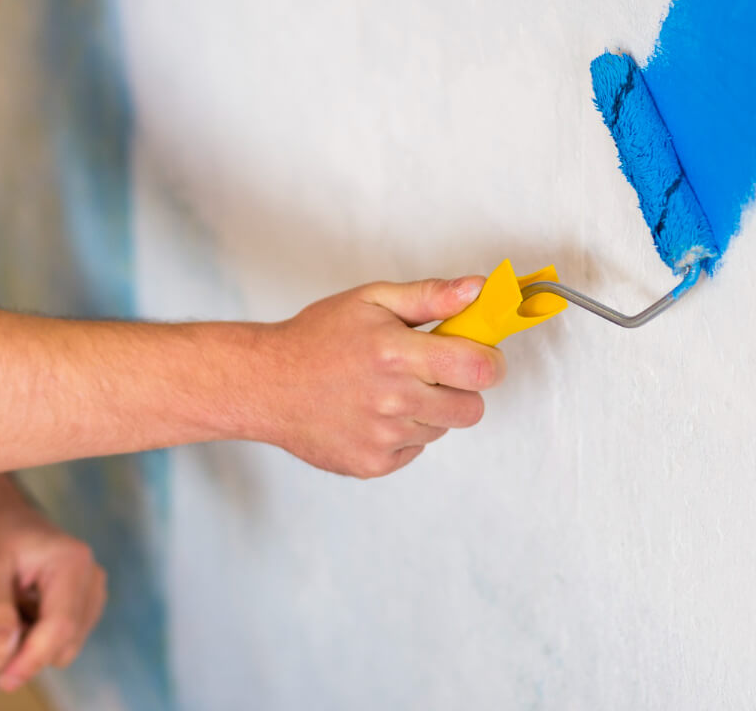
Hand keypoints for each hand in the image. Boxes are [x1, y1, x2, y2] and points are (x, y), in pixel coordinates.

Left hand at [0, 484, 106, 691]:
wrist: (1, 519)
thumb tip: (2, 652)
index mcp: (72, 562)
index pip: (61, 625)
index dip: (33, 658)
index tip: (4, 681)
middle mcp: (91, 578)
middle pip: (63, 642)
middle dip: (23, 655)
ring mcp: (92, 593)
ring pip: (62, 647)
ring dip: (26, 649)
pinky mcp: (84, 607)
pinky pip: (61, 641)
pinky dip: (33, 642)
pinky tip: (14, 620)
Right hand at [257, 276, 506, 477]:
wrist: (266, 384)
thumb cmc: (316, 338)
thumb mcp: (370, 300)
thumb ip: (429, 296)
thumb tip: (478, 291)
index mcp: (396, 353)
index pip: (479, 369)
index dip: (489, 361)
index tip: (479, 356)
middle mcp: (393, 400)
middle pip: (471, 408)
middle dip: (459, 388)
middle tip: (428, 373)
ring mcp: (383, 437)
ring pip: (442, 428)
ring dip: (427, 410)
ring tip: (387, 390)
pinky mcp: (373, 463)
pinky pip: (415, 449)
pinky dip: (402, 433)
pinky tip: (371, 412)